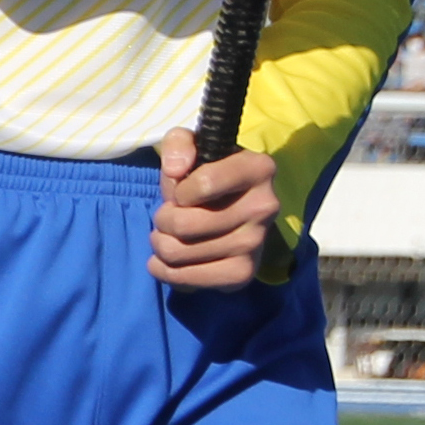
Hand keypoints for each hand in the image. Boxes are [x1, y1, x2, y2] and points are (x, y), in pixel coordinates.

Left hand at [149, 128, 279, 292]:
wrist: (235, 205)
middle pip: (185, 224)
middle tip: (166, 215)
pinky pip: (188, 280)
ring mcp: (255, 244)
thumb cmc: (209, 171)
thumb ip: (179, 144)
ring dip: (160, 244)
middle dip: (162, 219)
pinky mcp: (243, 274)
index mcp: (258, 168)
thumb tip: (174, 170)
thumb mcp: (193, 143)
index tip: (181, 190)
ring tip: (166, 235)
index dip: (178, 189)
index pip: (203, 184)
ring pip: (180, 252)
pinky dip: (165, 271)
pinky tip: (165, 261)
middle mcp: (264, 207)